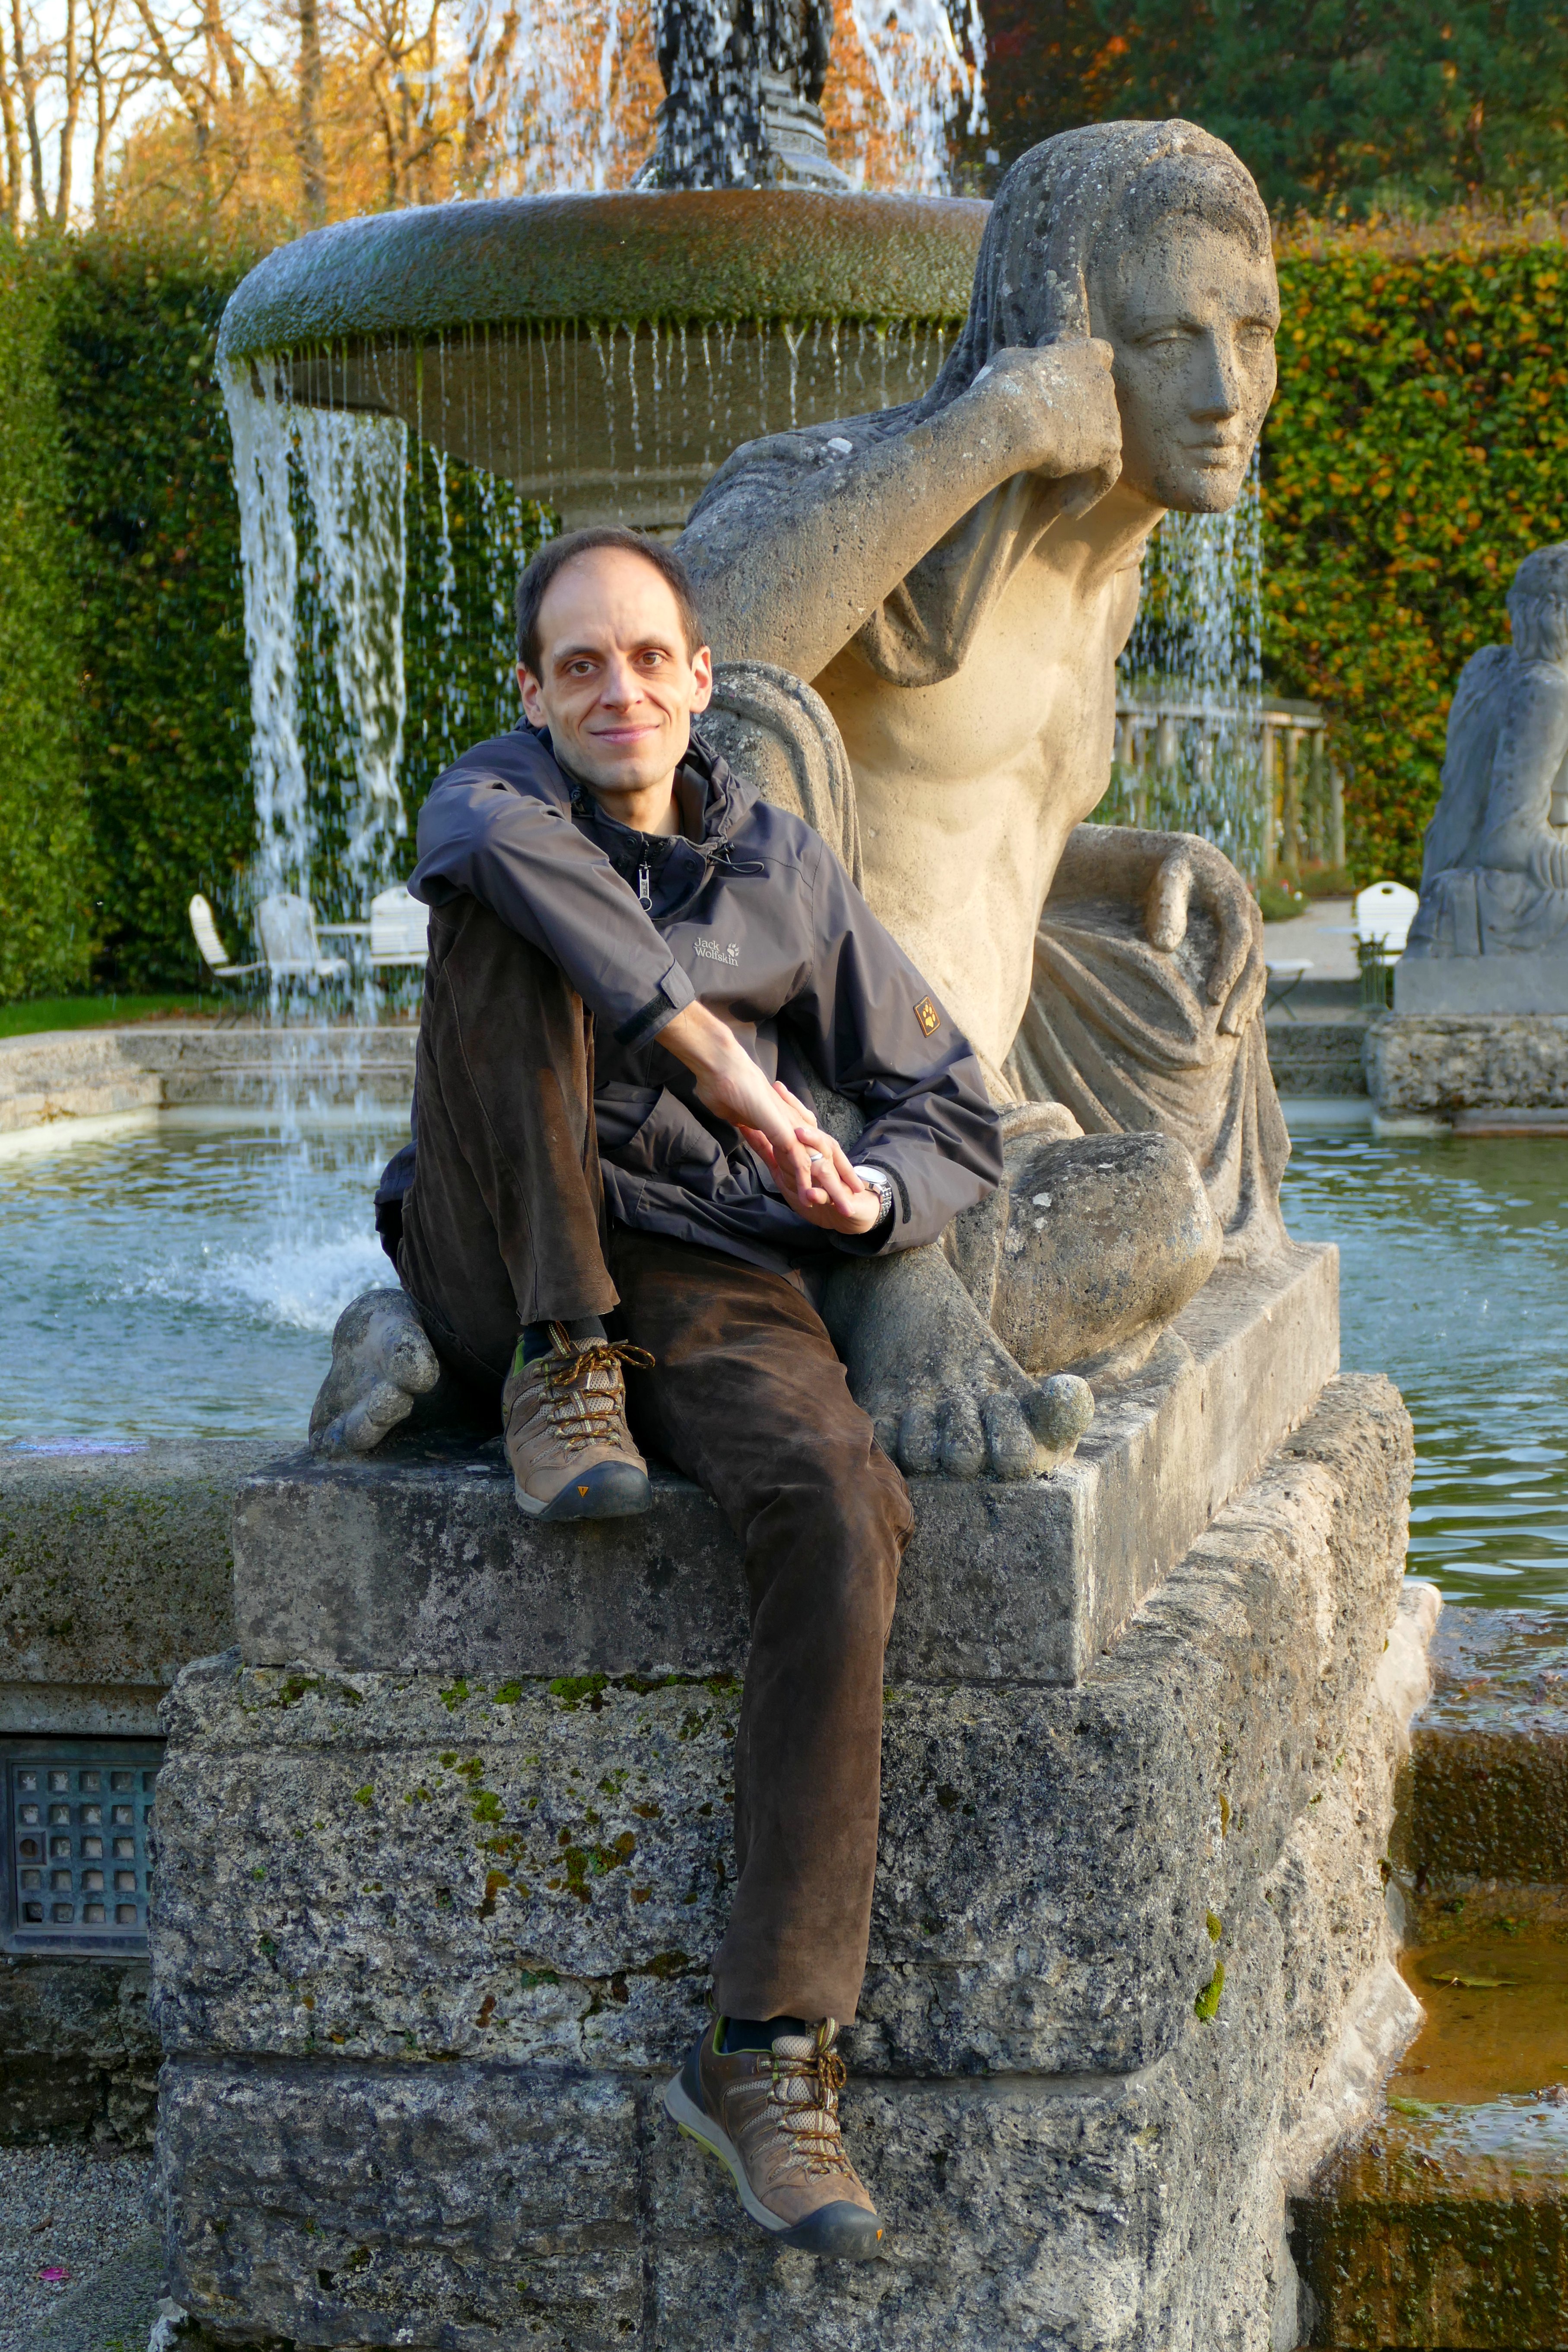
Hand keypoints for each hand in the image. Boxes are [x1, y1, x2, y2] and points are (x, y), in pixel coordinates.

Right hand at [659, 1004, 880, 1231]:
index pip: (813, 1146)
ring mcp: (790, 1125)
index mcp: (787, 1118)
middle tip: (856, 1197)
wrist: (720, 1063)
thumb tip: (741, 1124)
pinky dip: (803, 1180)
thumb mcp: (736, 1112)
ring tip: (842, 1210)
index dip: (827, 1163)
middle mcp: (794, 1122)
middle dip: (843, 1178)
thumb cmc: (722, 1083)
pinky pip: (796, 1159)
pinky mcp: (781, 1129)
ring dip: (830, 1188)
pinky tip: (808, 1198)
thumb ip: (745, 1122)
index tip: (837, 1180)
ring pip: (817, 1162)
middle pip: (826, 1155)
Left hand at [737, 1082, 885, 1237]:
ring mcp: (831, 1177)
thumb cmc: (814, 1187)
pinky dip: (818, 1195)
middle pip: (817, 1137)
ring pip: (824, 1161)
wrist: (851, 1210)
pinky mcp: (836, 1198)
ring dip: (813, 1148)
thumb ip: (767, 1148)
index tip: (777, 1087)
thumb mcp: (784, 1168)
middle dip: (805, 1127)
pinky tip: (810, 1195)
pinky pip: (825, 1196)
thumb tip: (747, 1127)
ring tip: (798, 1138)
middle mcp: (823, 1158)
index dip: (790, 1106)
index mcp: (811, 1148)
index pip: (802, 1123)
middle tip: (791, 1116)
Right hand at [954, 339, 1121, 503]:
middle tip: (1062, 457)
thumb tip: (1017, 370)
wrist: (1012, 419)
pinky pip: (1107, 474)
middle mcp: (1102, 381)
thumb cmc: (1000, 390)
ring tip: (1061, 496)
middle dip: (1085, 429)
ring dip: (1086, 468)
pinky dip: (1090, 493)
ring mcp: (1109, 413)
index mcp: (1081, 354)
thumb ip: (1023, 365)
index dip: (1090, 375)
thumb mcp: (1006, 364)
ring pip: (1105, 443)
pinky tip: (1069, 510)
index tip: (1079, 393)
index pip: (1101, 355)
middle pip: (1102, 406)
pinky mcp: (1109, 446)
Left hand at [1144, 837, 1266, 1035]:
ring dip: (1247, 1002)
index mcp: (1236, 899)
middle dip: (1242, 996)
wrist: (1187, 860)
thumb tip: (1165, 946)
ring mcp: (1251, 929)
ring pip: (1256, 970)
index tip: (1214, 998)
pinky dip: (1246, 995)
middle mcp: (1251, 915)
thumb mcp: (1168, 878)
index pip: (1239, 938)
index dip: (1229, 968)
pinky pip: (1251, 972)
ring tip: (1232, 1032)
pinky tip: (1237, 1019)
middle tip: (1227, 1029)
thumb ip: (1168, 907)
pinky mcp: (1245, 940)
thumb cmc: (1173, 870)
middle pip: (1254, 961)